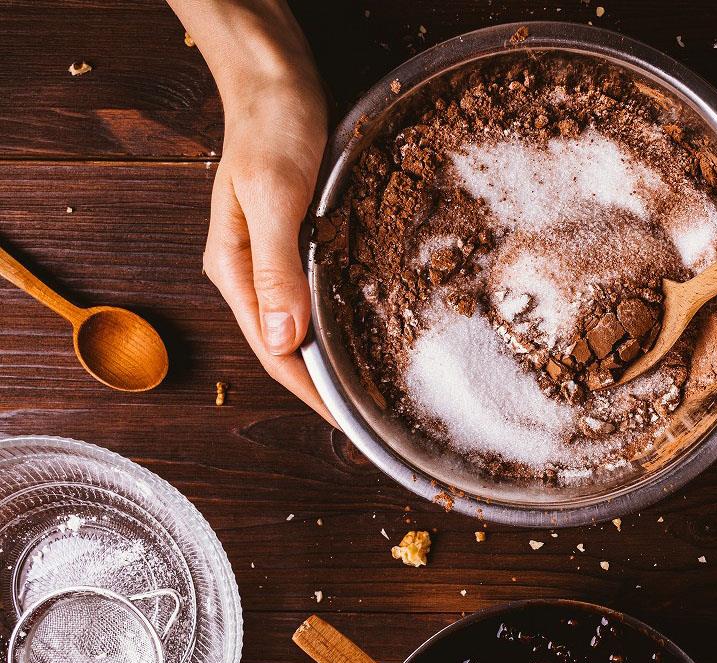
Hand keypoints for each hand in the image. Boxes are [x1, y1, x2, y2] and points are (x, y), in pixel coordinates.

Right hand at [169, 0, 334, 423]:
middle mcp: (249, 272)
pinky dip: (339, 318)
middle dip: (323, 386)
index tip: (349, 422)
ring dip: (333, 356)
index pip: (273, 352)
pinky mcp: (294, 240)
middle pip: (286, 346)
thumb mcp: (274, 196)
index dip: (311, 392)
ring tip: (374, 385)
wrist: (273, 78)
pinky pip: (316, 293)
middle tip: (371, 415)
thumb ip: (277, 268)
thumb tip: (285, 340)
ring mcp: (270, 257)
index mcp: (234, 270)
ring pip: (302, 324)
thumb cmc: (271, 127)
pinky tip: (367, 328)